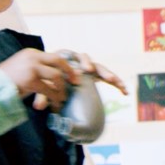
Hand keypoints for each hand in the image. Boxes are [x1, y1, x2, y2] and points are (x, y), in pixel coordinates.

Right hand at [0, 49, 77, 110]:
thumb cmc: (5, 83)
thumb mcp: (23, 71)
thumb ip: (38, 71)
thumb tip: (56, 78)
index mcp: (31, 53)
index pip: (53, 56)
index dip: (66, 66)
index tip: (73, 75)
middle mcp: (32, 57)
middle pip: (58, 60)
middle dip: (69, 71)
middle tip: (76, 82)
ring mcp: (30, 67)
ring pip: (56, 76)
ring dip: (61, 89)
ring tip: (62, 98)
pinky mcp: (29, 80)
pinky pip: (49, 89)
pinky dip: (55, 97)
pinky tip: (55, 104)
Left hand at [0, 49, 128, 111]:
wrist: (51, 77)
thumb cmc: (47, 79)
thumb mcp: (44, 85)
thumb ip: (42, 94)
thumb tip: (39, 107)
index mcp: (67, 59)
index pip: (76, 56)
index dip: (82, 62)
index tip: (86, 70)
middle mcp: (79, 62)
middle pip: (90, 61)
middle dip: (96, 68)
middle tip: (100, 74)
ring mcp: (89, 69)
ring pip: (101, 69)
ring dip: (109, 75)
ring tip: (116, 83)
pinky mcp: (96, 76)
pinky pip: (108, 79)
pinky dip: (117, 84)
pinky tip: (125, 92)